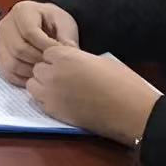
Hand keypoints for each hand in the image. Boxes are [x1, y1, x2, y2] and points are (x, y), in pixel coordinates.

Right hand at [0, 0, 79, 83]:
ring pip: (10, 62)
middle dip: (38, 60)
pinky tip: (34, 77)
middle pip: (18, 48)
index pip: (29, 32)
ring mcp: (0, 41)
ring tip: (45, 72)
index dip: (46, 46)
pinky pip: (5, 71)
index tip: (60, 54)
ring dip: (29, 71)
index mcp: (21, 11)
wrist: (42, 22)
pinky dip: (20, 78)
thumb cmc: (53, 21)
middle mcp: (6, 25)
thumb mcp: (64, 23)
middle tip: (53, 65)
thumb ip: (66, 37)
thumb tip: (68, 53)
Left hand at [28, 44, 159, 145]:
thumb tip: (69, 61)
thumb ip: (77, 58)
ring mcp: (50, 94)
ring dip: (43, 85)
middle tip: (66, 78)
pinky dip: (46, 100)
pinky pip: (39, 101)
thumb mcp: (100, 61)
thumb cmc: (124, 84)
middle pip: (38, 68)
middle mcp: (53, 74)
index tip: (69, 64)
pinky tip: (63, 102)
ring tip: (61, 89)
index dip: (58, 58)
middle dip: (48, 71)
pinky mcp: (52, 111)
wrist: (132, 112)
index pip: (47, 52)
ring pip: (33, 84)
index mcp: (66, 57)